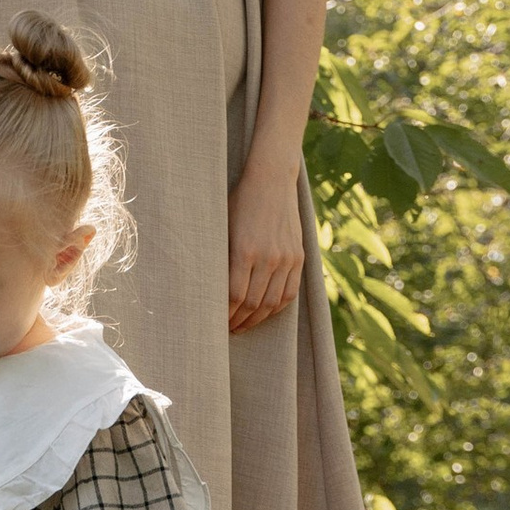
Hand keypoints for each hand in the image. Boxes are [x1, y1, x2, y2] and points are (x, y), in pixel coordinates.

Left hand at [226, 165, 303, 330]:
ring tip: (243, 325)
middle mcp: (268, 258)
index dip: (224, 314)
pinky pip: (290, 293)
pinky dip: (276, 308)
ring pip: (272, 303)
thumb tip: (210, 290)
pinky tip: (264, 313)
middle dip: (237, 321)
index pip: (234, 296)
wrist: (271, 181)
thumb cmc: (239, 203)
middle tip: (226, 329)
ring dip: (256, 319)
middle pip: (252, 304)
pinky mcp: (298, 257)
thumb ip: (221, 258)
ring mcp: (286, 258)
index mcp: (244, 250)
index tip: (214, 321)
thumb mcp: (223, 226)